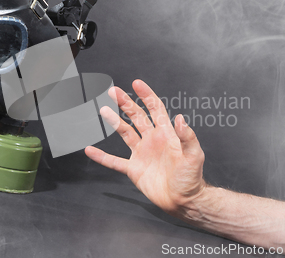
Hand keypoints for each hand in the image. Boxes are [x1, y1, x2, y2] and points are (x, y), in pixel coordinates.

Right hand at [85, 79, 207, 213]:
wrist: (183, 200)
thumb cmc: (191, 178)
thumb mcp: (194, 156)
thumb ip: (187, 137)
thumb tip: (180, 118)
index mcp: (166, 134)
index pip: (155, 109)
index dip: (147, 96)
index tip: (137, 84)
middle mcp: (152, 140)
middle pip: (136, 116)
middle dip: (126, 103)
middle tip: (113, 91)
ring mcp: (141, 154)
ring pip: (125, 133)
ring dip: (114, 121)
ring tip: (103, 110)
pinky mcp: (134, 169)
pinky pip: (114, 161)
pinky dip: (102, 157)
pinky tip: (90, 150)